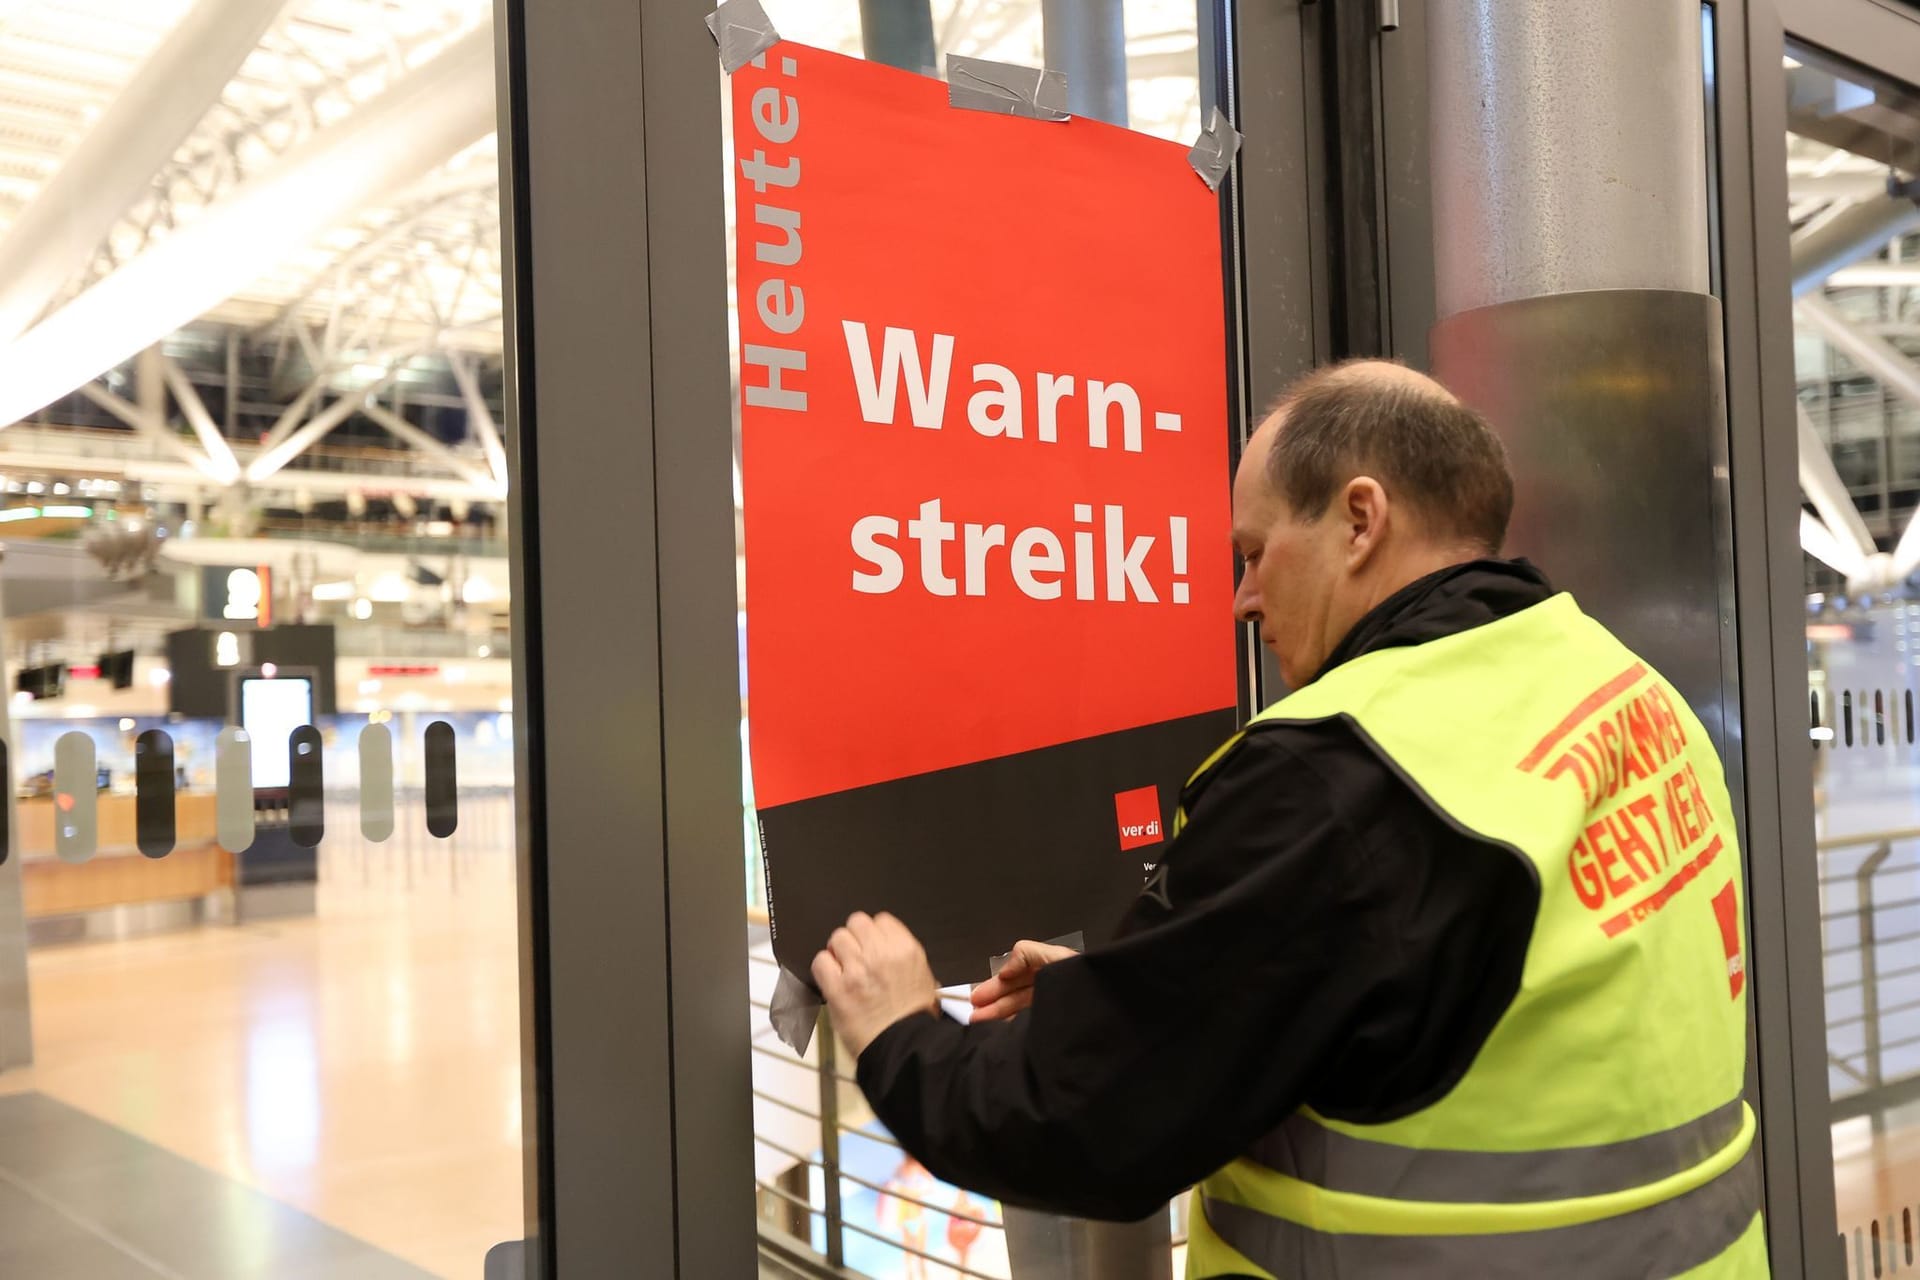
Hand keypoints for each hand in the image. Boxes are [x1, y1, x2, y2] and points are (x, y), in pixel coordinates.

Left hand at [812, 912, 939, 1057]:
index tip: (872, 944)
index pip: (881, 919)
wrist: (904, 1048)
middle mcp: (881, 955)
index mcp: (906, 950)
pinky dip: (824, 969)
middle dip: (855, 938)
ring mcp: (857, 970)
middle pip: (856, 923)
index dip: (874, 932)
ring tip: (845, 970)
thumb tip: (883, 943)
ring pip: (837, 938)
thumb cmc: (914, 1018)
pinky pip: (821, 961)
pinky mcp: (838, 989)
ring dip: (838, 952)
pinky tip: (833, 980)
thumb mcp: (923, 976)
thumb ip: (901, 954)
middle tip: (856, 956)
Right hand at [969, 939, 1077, 1022]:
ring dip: (998, 1012)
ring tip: (978, 1022)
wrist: (1118, 1010)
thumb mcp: (1058, 959)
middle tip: (972, 1011)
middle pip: (1017, 988)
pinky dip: (1013, 1023)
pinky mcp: (1057, 1022)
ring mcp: (1056, 1004)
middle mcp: (1054, 984)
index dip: (1001, 979)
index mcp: (1054, 966)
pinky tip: (998, 1029)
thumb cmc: (1085, 983)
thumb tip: (1003, 971)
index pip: (1020, 967)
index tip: (984, 994)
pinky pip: (1030, 1019)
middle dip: (994, 998)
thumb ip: (1027, 955)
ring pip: (1021, 1005)